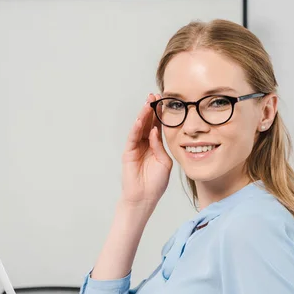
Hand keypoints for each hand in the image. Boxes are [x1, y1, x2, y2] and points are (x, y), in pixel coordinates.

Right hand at [121, 93, 172, 207]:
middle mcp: (145, 144)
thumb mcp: (164, 162)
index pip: (157, 127)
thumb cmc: (156, 183)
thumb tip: (155, 132)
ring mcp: (136, 148)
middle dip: (151, 110)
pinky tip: (139, 120)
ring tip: (147, 103)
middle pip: (147, 124)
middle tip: (154, 95)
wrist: (144, 198)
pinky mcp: (128, 153)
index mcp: (155, 146)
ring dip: (143, 116)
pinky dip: (135, 129)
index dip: (160, 115)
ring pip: (139, 128)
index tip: (164, 101)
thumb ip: (160, 147)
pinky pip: (132, 138)